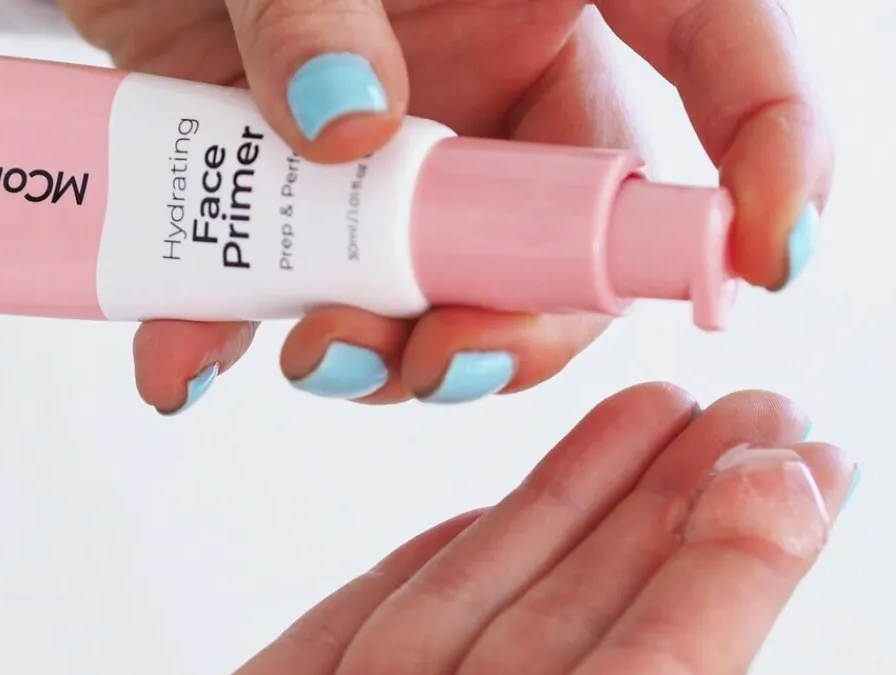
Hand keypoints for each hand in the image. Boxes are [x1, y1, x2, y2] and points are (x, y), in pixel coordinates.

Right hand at [0, 385, 854, 674]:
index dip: (734, 573)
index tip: (795, 464)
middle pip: (587, 636)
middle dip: (675, 518)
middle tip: (750, 412)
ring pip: (489, 613)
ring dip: (570, 512)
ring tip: (646, 417)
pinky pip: (378, 630)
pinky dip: (443, 562)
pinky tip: (497, 511)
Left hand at [59, 0, 830, 414]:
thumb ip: (309, 2)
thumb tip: (347, 117)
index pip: (713, 56)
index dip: (764, 153)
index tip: (765, 256)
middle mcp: (494, 88)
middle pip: (567, 239)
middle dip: (521, 324)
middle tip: (448, 361)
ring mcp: (403, 168)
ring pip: (444, 300)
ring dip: (388, 358)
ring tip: (316, 359)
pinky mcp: (305, 218)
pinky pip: (305, 304)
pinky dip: (244, 343)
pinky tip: (183, 363)